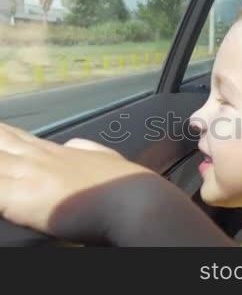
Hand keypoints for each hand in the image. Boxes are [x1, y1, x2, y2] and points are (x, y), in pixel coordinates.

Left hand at [0, 123, 233, 245]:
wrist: (136, 200)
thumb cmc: (127, 186)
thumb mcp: (108, 158)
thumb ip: (87, 150)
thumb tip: (73, 144)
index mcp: (58, 153)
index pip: (18, 139)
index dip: (1, 133)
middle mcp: (40, 160)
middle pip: (0, 141)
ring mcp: (29, 175)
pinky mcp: (20, 197)